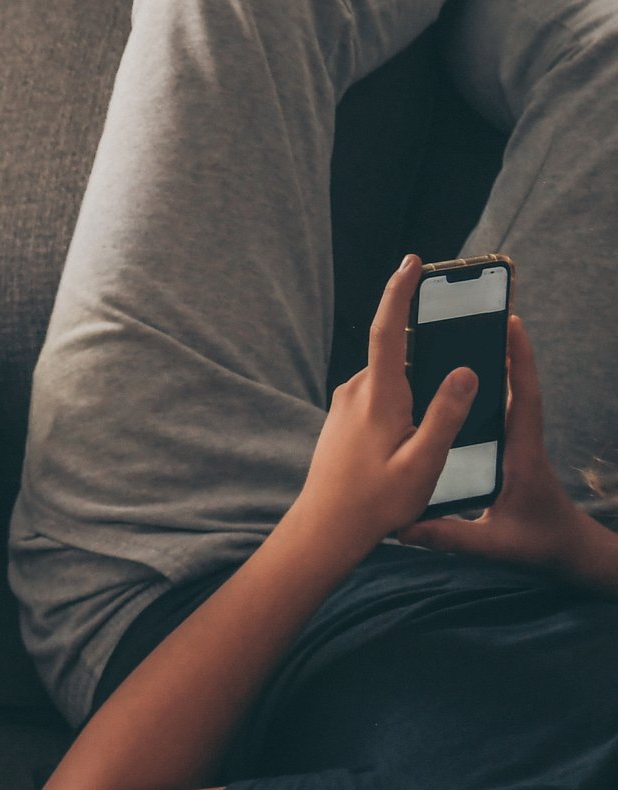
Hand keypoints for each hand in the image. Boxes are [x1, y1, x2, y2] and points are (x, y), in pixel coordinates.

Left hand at [292, 255, 478, 548]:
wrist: (325, 527)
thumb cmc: (377, 500)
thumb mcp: (424, 462)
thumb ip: (445, 415)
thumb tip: (464, 370)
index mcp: (378, 396)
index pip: (389, 331)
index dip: (399, 292)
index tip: (412, 261)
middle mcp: (356, 391)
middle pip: (395, 353)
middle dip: (423, 346)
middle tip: (450, 355)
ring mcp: (346, 403)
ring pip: (389, 378)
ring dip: (414, 383)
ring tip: (434, 415)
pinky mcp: (343, 417)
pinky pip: (379, 394)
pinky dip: (401, 398)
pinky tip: (412, 432)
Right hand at [397, 314, 602, 577]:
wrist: (568, 555)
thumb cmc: (539, 546)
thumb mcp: (495, 546)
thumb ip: (452, 537)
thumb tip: (406, 529)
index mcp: (522, 456)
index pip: (524, 399)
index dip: (519, 361)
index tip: (512, 324)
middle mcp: (523, 444)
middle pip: (517, 386)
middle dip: (505, 350)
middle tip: (483, 316)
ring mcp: (519, 447)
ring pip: (509, 398)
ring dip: (497, 367)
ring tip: (468, 339)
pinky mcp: (512, 454)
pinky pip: (501, 414)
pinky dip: (488, 392)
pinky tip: (461, 387)